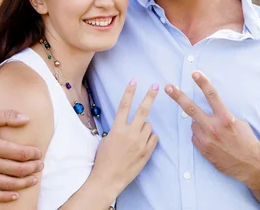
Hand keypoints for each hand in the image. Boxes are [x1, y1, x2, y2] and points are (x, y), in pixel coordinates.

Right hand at [0, 109, 43, 201]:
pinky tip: (16, 194)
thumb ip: (8, 116)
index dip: (33, 154)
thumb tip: (28, 119)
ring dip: (24, 183)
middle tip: (41, 165)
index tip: (39, 153)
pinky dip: (5, 197)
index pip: (20, 154)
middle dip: (33, 168)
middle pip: (17, 170)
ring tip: (34, 179)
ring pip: (8, 184)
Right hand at [91, 79, 158, 195]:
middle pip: (143, 110)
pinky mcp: (147, 152)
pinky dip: (149, 138)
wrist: (108, 179)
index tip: (134, 81)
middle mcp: (130, 134)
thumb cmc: (104, 160)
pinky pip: (153, 138)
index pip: (124, 106)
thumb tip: (128, 122)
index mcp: (117, 129)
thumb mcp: (107, 140)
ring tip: (136, 137)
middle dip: (149, 96)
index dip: (129, 92)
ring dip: (145, 127)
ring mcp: (140, 143)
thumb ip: (119, 129)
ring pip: (149, 125)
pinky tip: (142, 144)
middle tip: (155, 86)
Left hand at [165, 71, 259, 181]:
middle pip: (191, 108)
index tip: (194, 73)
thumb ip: (223, 115)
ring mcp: (206, 139)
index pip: (212, 95)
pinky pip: (195, 137)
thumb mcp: (239, 123)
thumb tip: (212, 111)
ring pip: (194, 124)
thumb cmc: (247, 142)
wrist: (249, 165)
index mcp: (225, 117)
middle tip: (168, 87)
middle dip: (178, 96)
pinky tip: (212, 141)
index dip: (203, 83)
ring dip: (200, 124)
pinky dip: (201, 136)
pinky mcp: (203, 149)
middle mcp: (214, 127)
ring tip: (214, 132)